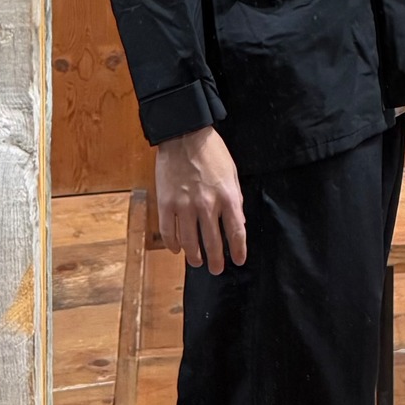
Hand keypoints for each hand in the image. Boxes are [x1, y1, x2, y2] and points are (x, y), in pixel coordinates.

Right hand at [156, 127, 246, 274]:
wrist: (184, 134)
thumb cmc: (211, 152)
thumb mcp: (232, 174)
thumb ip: (235, 199)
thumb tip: (239, 223)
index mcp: (227, 197)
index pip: (236, 232)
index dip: (238, 250)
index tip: (238, 261)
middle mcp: (206, 205)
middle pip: (213, 242)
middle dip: (215, 260)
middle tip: (216, 269)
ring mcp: (184, 205)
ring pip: (189, 240)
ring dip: (193, 255)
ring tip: (196, 262)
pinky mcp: (165, 202)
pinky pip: (168, 230)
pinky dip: (172, 243)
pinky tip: (176, 249)